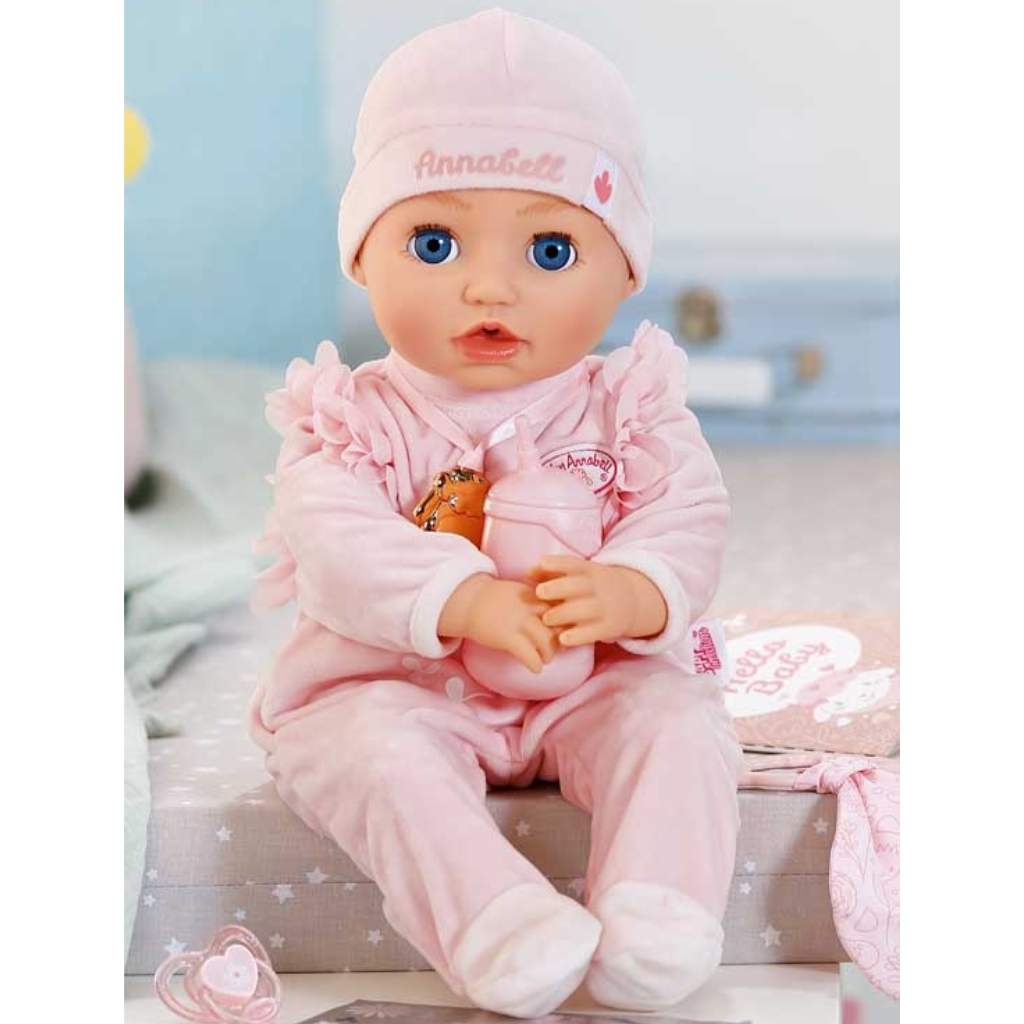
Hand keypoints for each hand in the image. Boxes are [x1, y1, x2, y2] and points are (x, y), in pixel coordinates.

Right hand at [438, 574, 558, 673]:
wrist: (467, 601)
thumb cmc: (494, 599)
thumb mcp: (520, 591)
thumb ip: (538, 600)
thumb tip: (556, 615)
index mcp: (536, 594)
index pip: (563, 609)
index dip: (567, 622)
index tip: (565, 631)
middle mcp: (531, 606)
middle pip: (559, 625)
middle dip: (562, 639)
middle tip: (559, 647)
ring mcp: (519, 621)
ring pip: (548, 641)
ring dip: (550, 654)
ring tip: (546, 659)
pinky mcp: (507, 637)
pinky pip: (530, 655)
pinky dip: (536, 664)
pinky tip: (535, 669)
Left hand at [527, 556, 667, 646]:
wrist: (631, 600)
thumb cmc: (590, 586)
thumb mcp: (578, 575)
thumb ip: (552, 573)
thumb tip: (528, 572)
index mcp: (589, 571)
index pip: (574, 564)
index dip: (558, 563)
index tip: (542, 563)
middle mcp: (598, 587)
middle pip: (579, 586)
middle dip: (559, 587)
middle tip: (539, 592)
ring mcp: (604, 607)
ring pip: (585, 609)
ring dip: (564, 613)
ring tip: (546, 619)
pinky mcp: (608, 628)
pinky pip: (593, 632)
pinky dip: (578, 636)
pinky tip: (562, 640)